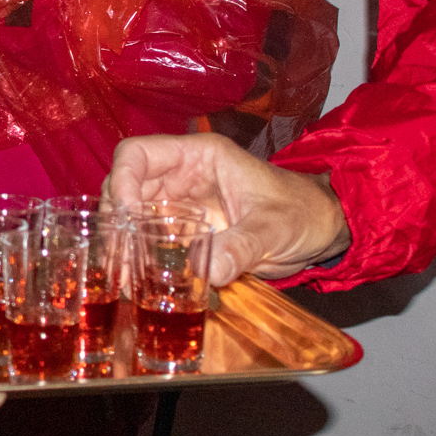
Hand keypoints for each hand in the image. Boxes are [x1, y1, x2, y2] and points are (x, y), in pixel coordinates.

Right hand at [106, 133, 351, 284]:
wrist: (320, 233)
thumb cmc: (302, 212)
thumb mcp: (275, 227)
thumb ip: (243, 245)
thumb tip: (210, 271)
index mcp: (199, 156)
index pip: (139, 154)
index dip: (122, 179)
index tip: (126, 216)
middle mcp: (180, 177)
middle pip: (124, 186)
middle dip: (115, 219)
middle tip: (116, 258)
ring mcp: (179, 205)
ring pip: (130, 216)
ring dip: (120, 243)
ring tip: (122, 277)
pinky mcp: (183, 234)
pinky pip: (147, 241)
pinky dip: (136, 259)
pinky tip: (135, 282)